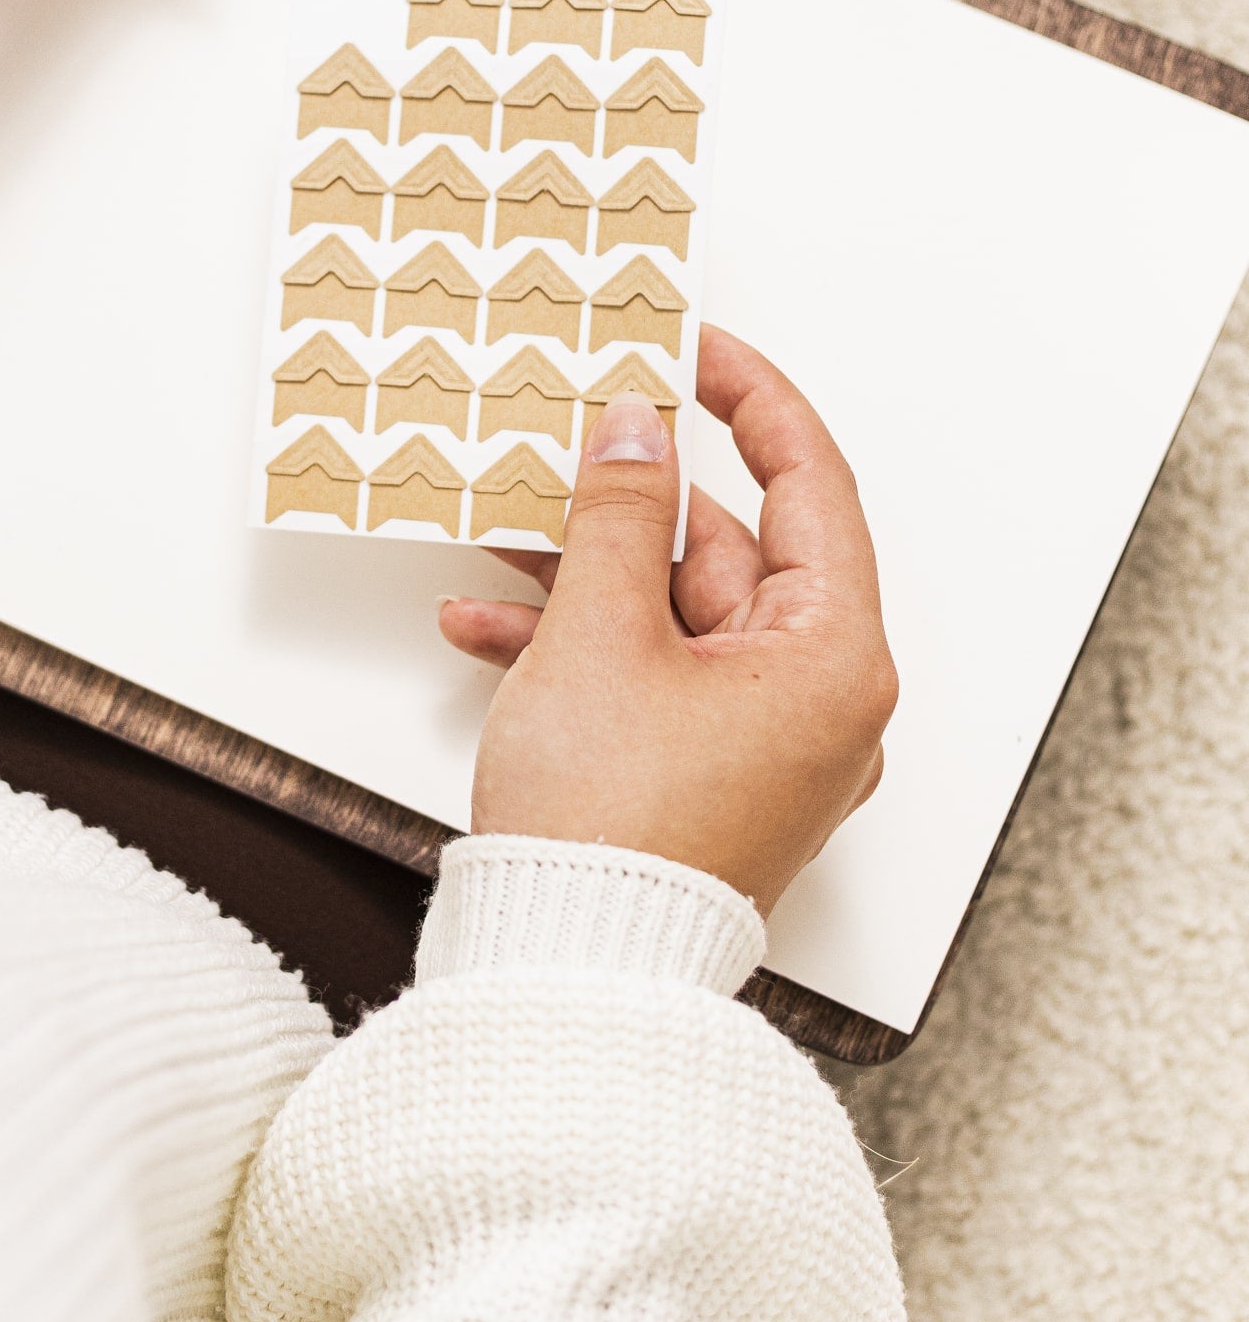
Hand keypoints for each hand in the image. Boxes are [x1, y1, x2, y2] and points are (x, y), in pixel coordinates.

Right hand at [438, 326, 894, 913]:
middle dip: (634, 502)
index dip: (752, 400)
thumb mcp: (601, 636)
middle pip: (733, 554)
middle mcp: (817, 702)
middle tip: (571, 439)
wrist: (569, 974)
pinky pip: (651, 678)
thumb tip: (637, 433)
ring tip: (502, 535)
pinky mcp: (705, 777)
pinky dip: (580, 647)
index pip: (812, 485)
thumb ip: (620, 516)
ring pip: (676, 615)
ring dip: (587, 575)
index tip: (695, 347)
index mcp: (832, 659)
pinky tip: (487, 629)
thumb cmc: (608, 827)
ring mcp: (762, 745)